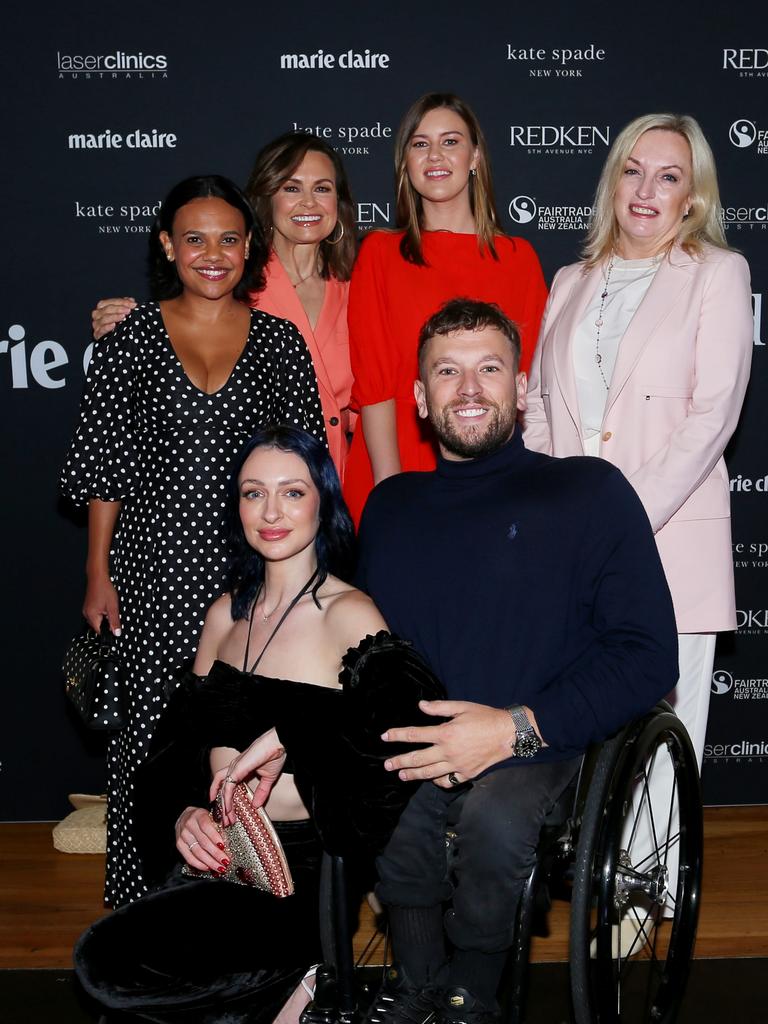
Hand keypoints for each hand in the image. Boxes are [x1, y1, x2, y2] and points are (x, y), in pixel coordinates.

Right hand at [82, 573, 120, 633]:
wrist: (98, 577)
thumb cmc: (104, 589)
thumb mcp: (113, 607)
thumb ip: (115, 621)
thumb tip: (117, 633)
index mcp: (91, 616)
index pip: (100, 631)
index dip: (109, 629)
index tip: (115, 625)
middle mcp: (87, 614)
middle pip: (98, 625)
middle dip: (107, 621)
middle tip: (112, 611)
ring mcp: (86, 610)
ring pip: (98, 619)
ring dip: (104, 616)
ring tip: (108, 606)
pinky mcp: (88, 606)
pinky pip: (96, 613)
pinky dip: (102, 611)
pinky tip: (105, 604)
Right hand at [92, 297, 135, 339]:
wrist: (115, 339)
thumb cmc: (118, 324)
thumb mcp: (123, 314)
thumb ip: (126, 306)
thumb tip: (131, 300)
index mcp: (102, 307)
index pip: (110, 302)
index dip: (122, 302)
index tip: (133, 304)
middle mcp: (98, 315)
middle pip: (106, 309)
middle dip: (118, 309)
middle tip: (128, 310)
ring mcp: (97, 325)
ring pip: (103, 319)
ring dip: (114, 317)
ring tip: (123, 317)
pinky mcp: (98, 334)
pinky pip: (100, 330)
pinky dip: (107, 327)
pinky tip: (113, 325)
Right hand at [175, 806, 229, 873]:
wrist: (185, 816)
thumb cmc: (202, 817)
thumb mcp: (211, 815)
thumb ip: (219, 824)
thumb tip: (230, 836)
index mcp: (199, 815)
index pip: (207, 827)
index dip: (215, 837)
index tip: (223, 847)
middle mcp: (189, 825)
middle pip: (203, 842)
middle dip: (216, 854)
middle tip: (225, 862)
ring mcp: (182, 835)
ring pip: (197, 852)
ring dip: (209, 862)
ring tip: (219, 867)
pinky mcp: (179, 845)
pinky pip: (189, 858)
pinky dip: (199, 864)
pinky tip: (208, 867)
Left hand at [210, 728, 286, 823]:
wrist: (278, 744)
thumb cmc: (275, 755)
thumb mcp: (269, 778)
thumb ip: (262, 792)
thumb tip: (257, 805)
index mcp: (241, 769)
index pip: (228, 786)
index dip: (227, 800)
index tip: (229, 814)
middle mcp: (234, 768)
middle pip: (222, 789)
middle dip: (222, 806)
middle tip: (225, 821)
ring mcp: (234, 768)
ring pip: (222, 790)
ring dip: (222, 806)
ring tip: (224, 819)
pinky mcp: (236, 770)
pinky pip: (227, 788)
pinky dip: (226, 800)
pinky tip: (227, 810)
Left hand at [382, 700, 515, 787]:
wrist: (509, 734)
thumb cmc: (485, 716)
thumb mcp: (462, 706)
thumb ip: (440, 707)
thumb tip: (421, 706)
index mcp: (445, 733)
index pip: (414, 735)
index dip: (397, 735)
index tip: (385, 736)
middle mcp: (449, 751)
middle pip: (418, 759)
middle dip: (400, 762)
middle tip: (387, 765)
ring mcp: (458, 765)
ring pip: (430, 773)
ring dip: (413, 775)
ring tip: (402, 775)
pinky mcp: (467, 774)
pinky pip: (448, 781)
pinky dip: (437, 781)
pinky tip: (430, 779)